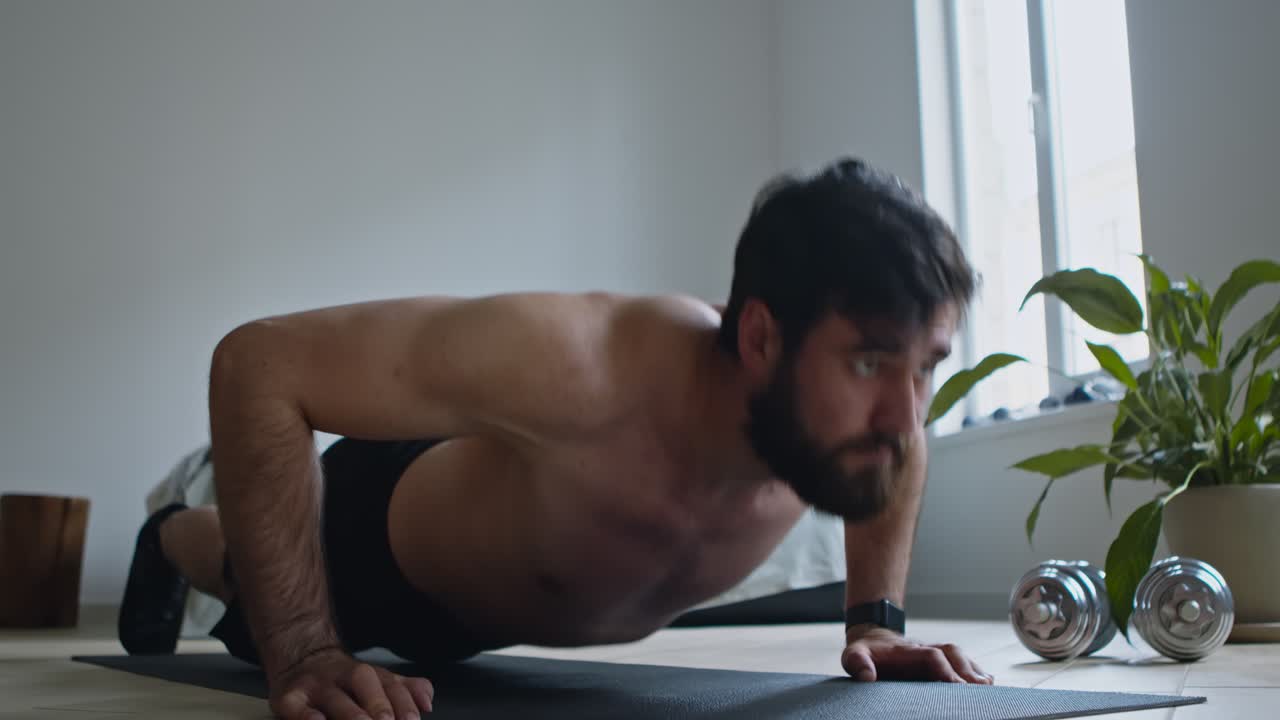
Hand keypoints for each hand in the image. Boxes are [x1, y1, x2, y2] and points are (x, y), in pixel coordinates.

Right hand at [269, 648, 433, 719]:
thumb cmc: (344, 682)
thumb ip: (404, 690)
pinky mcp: (288, 699)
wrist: (299, 661)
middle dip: (377, 702)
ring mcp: (315, 686)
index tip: (413, 719)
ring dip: (349, 712)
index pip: (390, 683)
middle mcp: (341, 675)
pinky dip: (306, 716)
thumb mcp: (377, 681)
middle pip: (362, 680)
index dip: (403, 702)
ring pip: (333, 695)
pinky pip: (296, 706)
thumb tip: (428, 701)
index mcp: (367, 674)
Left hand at [841, 625, 993, 684]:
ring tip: (987, 688)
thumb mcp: (853, 655)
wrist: (874, 639)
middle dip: (967, 671)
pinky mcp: (941, 660)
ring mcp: (936, 653)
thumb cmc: (866, 652)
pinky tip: (988, 684)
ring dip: (975, 671)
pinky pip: (963, 663)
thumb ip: (857, 663)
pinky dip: (976, 671)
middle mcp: (926, 649)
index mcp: (908, 650)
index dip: (945, 669)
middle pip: (953, 654)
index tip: (956, 685)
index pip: (932, 656)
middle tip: (979, 691)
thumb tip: (866, 676)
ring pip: (961, 657)